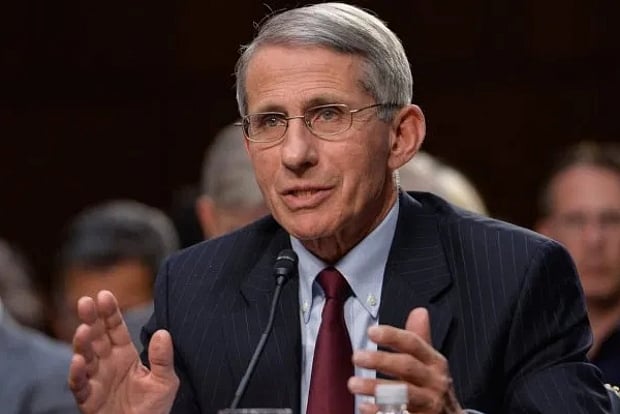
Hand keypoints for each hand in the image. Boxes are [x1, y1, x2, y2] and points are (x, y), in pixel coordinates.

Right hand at [68, 290, 178, 413]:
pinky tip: (78, 361)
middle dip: (90, 319)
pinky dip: (77, 373)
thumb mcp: (165, 382)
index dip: (109, 312)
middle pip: (96, 337)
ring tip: (84, 330)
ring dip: (82, 343)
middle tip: (85, 302)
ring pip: (84, 357)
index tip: (105, 295)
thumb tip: (163, 333)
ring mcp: (95, 380)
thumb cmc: (153, 408)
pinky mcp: (88, 399)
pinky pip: (79, 385)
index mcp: (124, 355)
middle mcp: (107, 364)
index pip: (115, 329)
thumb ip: (163, 359)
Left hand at [348, 307, 462, 413]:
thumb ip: (420, 339)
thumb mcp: (431, 362)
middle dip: (381, 360)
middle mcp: (434, 381)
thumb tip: (419, 311)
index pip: (414, 344)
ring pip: (403, 394)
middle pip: (407, 367)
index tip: (371, 332)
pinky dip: (380, 412)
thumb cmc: (433, 386)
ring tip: (353, 384)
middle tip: (356, 356)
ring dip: (377, 388)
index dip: (393, 336)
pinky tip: (365, 407)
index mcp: (435, 362)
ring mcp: (429, 403)